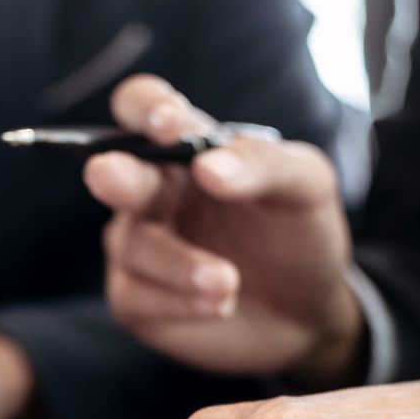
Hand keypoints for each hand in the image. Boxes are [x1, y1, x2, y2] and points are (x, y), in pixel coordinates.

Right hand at [89, 75, 363, 386]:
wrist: (308, 311)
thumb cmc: (297, 234)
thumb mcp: (305, 187)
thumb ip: (264, 164)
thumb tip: (208, 167)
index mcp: (184, 150)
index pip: (142, 107)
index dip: (147, 109)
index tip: (171, 125)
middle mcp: (151, 191)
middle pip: (111, 171)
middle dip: (115, 175)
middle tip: (112, 177)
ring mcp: (138, 245)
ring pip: (134, 245)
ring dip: (180, 264)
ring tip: (228, 283)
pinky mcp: (135, 300)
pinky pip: (135, 297)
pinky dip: (178, 302)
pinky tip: (219, 305)